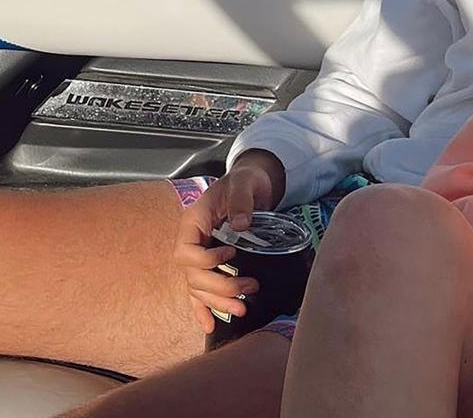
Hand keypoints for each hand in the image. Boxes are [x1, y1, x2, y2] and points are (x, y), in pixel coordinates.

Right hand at [171, 149, 286, 332]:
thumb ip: (240, 201)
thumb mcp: (243, 183)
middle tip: (249, 289)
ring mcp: (200, 255)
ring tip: (240, 310)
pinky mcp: (211, 264)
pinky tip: (210, 325)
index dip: (205, 260)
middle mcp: (192, 242)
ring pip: (198, 288)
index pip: (186, 252)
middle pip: (193, 275)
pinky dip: (203, 309)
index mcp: (193, 223)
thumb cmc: (244, 181)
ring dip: (217, 302)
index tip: (230, 256)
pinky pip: (199, 291)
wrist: (252, 183)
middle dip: (219, 287)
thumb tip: (240, 226)